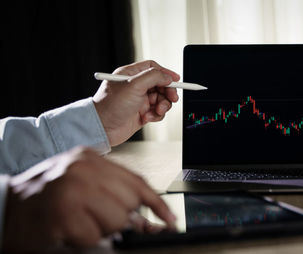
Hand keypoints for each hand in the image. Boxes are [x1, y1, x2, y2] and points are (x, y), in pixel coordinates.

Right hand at [2, 147, 175, 250]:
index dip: (157, 204)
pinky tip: (68, 229)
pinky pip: (94, 237)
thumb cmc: (45, 199)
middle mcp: (82, 169)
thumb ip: (115, 195)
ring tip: (79, 221)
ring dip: (101, 230)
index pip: (137, 181)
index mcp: (89, 159)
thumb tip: (150, 221)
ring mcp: (72, 190)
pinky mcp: (62, 214)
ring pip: (117, 220)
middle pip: (130, 202)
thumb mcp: (82, 186)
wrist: (4, 208)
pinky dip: (84, 240)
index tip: (171, 220)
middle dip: (120, 218)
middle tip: (96, 219)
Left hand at [93, 60, 179, 145]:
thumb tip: (168, 77)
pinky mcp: (141, 113)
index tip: (176, 79)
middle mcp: (135, 86)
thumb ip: (153, 77)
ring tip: (157, 111)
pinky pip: (157, 111)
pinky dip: (157, 115)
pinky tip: (148, 118)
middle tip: (172, 98)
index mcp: (130, 74)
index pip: (152, 68)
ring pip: (161, 99)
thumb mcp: (134, 85)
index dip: (165, 73)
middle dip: (168, 91)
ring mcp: (139, 100)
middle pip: (160, 84)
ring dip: (163, 105)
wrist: (103, 128)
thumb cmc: (111, 106)